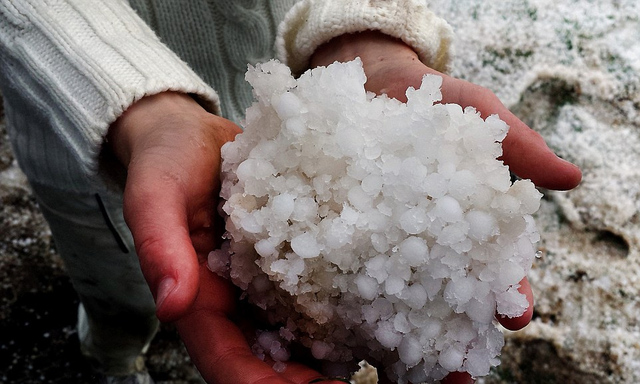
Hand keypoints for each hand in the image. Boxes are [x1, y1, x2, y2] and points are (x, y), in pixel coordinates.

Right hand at [108, 92, 345, 382]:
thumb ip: (158, 244)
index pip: (225, 358)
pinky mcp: (286, 258)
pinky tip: (372, 320)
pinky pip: (311, 295)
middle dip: (302, 383)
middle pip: (267, 360)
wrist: (192, 137)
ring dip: (325, 362)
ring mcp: (262, 283)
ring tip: (373, 367)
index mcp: (198, 297)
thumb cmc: (167, 161)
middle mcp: (234, 301)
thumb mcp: (155, 193)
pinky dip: (337, 316)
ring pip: (293, 337)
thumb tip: (171, 303)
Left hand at [311, 31, 580, 382]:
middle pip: (446, 290)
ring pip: (396, 286)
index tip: (515, 312)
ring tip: (393, 345)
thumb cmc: (434, 100)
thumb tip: (569, 177)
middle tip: (455, 352)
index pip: (496, 266)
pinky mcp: (344, 224)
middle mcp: (428, 238)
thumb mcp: (475, 111)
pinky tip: (339, 302)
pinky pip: (345, 254)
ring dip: (398, 318)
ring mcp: (383, 236)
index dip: (508, 291)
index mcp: (469, 221)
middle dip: (453, 322)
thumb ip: (515, 144)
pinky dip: (345, 278)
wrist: (373, 79)